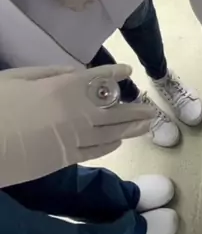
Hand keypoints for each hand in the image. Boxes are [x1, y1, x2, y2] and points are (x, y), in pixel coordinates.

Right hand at [0, 64, 155, 187]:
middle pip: (114, 110)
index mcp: (65, 88)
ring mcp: (74, 138)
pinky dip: (110, 146)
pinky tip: (119, 142)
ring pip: (110, 133)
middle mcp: (77, 113)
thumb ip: (50, 74)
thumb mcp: (19, 78)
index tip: (129, 73)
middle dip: (134, 109)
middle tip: (151, 108)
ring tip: (147, 124)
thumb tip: (75, 72)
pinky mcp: (65, 160)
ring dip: (130, 128)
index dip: (115, 76)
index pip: (99, 80)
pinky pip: (95, 151)